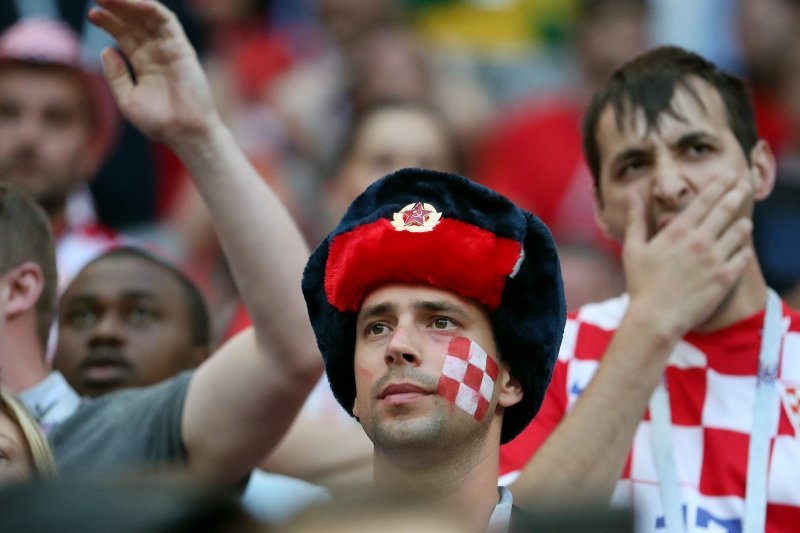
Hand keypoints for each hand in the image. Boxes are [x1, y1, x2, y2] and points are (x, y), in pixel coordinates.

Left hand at [89, 0, 219, 144]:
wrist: (185, 133)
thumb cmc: (160, 123)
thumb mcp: (128, 100)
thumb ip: (115, 76)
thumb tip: (106, 50)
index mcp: (144, 63)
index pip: (125, 35)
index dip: (108, 22)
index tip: (92, 15)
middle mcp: (157, 52)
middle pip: (134, 22)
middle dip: (115, 8)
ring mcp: (170, 49)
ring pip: (149, 17)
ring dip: (129, 4)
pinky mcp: (182, 48)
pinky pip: (167, 21)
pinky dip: (150, 8)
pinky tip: (132, 3)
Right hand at [622, 172, 752, 337]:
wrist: (656, 317)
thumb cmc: (641, 284)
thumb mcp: (633, 248)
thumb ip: (636, 219)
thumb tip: (634, 194)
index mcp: (678, 231)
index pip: (704, 200)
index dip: (719, 184)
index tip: (728, 175)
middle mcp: (700, 240)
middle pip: (726, 209)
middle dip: (737, 193)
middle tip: (744, 185)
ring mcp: (715, 258)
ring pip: (739, 231)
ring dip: (743, 223)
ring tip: (744, 221)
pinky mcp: (725, 277)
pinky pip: (743, 256)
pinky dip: (743, 249)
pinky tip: (742, 248)